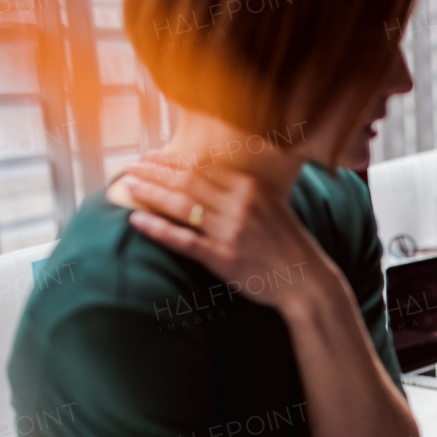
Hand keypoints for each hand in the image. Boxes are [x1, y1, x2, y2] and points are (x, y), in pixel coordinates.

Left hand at [116, 152, 339, 311]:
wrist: (308, 281)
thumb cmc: (291, 247)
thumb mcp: (273, 208)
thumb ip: (245, 194)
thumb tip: (211, 182)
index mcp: (252, 188)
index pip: (202, 166)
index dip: (170, 159)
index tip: (149, 155)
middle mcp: (240, 205)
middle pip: (186, 180)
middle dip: (153, 171)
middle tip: (129, 166)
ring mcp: (231, 232)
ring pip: (181, 205)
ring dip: (150, 192)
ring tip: (128, 185)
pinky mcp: (223, 258)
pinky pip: (183, 240)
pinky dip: (157, 229)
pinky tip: (136, 221)